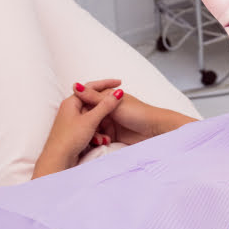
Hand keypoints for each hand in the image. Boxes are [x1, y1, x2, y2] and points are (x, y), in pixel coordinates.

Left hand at [33, 86, 121, 178]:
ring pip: (93, 118)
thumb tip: (117, 92)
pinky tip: (100, 141)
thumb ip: (105, 105)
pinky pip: (90, 128)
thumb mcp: (91, 120)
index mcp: (71, 102)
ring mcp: (72, 121)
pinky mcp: (74, 132)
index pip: (91, 87)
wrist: (57, 160)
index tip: (119, 83)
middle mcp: (70, 109)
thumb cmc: (69, 138)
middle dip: (105, 111)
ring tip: (105, 137)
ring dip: (101, 126)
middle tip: (117, 111)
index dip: (106, 83)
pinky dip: (96, 133)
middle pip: (93, 103)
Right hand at [75, 79, 196, 145]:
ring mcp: (109, 122)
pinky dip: (98, 140)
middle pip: (88, 116)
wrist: (154, 130)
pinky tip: (101, 143)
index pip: (86, 101)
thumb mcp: (113, 104)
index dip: (80, 109)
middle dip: (86, 124)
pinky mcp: (112, 134)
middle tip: (86, 132)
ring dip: (93, 134)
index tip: (74, 117)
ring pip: (93, 128)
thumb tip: (75, 86)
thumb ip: (94, 97)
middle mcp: (106, 109)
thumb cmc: (138, 113)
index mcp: (107, 97)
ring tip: (99, 139)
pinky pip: (99, 137)